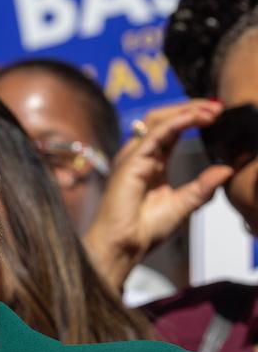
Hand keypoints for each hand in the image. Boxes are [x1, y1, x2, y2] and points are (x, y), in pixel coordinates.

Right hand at [82, 99, 233, 290]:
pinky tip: (194, 118)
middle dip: (191, 107)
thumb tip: (227, 170)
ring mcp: (133, 157)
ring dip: (185, 110)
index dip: (193, 118)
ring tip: (210, 109)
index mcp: (152, 164)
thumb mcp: (184, 204)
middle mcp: (140, 156)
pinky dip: (176, 122)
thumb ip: (203, 186)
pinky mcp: (131, 161)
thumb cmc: (143, 230)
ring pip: (157, 119)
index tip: (218, 114)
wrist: (124, 245)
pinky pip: (155, 134)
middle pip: (163, 118)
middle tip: (218, 106)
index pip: (172, 131)